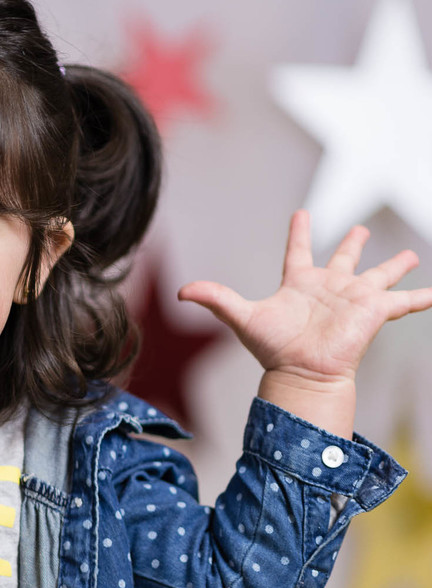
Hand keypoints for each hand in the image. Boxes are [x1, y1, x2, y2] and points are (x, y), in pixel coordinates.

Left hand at [179, 210, 431, 388]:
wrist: (302, 374)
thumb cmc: (273, 349)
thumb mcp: (242, 317)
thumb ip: (215, 299)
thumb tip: (180, 291)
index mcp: (299, 284)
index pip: (297, 251)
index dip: (299, 232)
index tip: (301, 213)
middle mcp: (329, 288)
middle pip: (344, 259)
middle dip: (353, 243)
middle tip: (360, 228)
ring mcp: (354, 298)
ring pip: (379, 275)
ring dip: (393, 265)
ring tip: (410, 253)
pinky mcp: (375, 312)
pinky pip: (405, 302)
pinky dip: (423, 297)